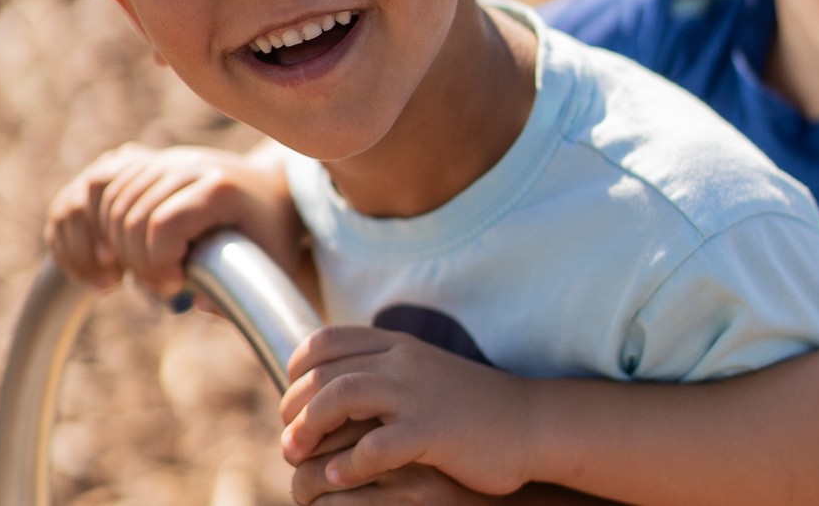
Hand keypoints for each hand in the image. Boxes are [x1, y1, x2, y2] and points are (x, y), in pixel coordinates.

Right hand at [44, 141, 298, 299]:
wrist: (269, 191)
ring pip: (106, 198)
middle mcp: (187, 164)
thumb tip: (196, 303)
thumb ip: (240, 292)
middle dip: (135, 262)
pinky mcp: (144, 163)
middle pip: (132, 214)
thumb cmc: (271, 233)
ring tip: (125, 277)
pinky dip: (86, 225)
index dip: (158, 263)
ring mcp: (162, 159)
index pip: (166, 223)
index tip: (173, 288)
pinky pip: (95, 187)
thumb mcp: (271, 264)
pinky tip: (104, 258)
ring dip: (105, 246)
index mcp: (220, 188)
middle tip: (157, 287)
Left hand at [280, 325, 533, 495]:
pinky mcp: (433, 431)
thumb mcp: (423, 373)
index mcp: (398, 345)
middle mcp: (403, 361)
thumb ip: (384, 372)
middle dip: (294, 406)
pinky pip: (377, 446)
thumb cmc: (470, 407)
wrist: (530, 423)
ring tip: (297, 457)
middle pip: (324, 370)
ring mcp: (417, 393)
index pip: (326, 340)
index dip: (297, 369)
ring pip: (341, 396)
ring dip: (309, 428)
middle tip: (288, 440)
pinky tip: (342, 478)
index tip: (293, 400)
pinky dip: (351, 464)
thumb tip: (333, 390)